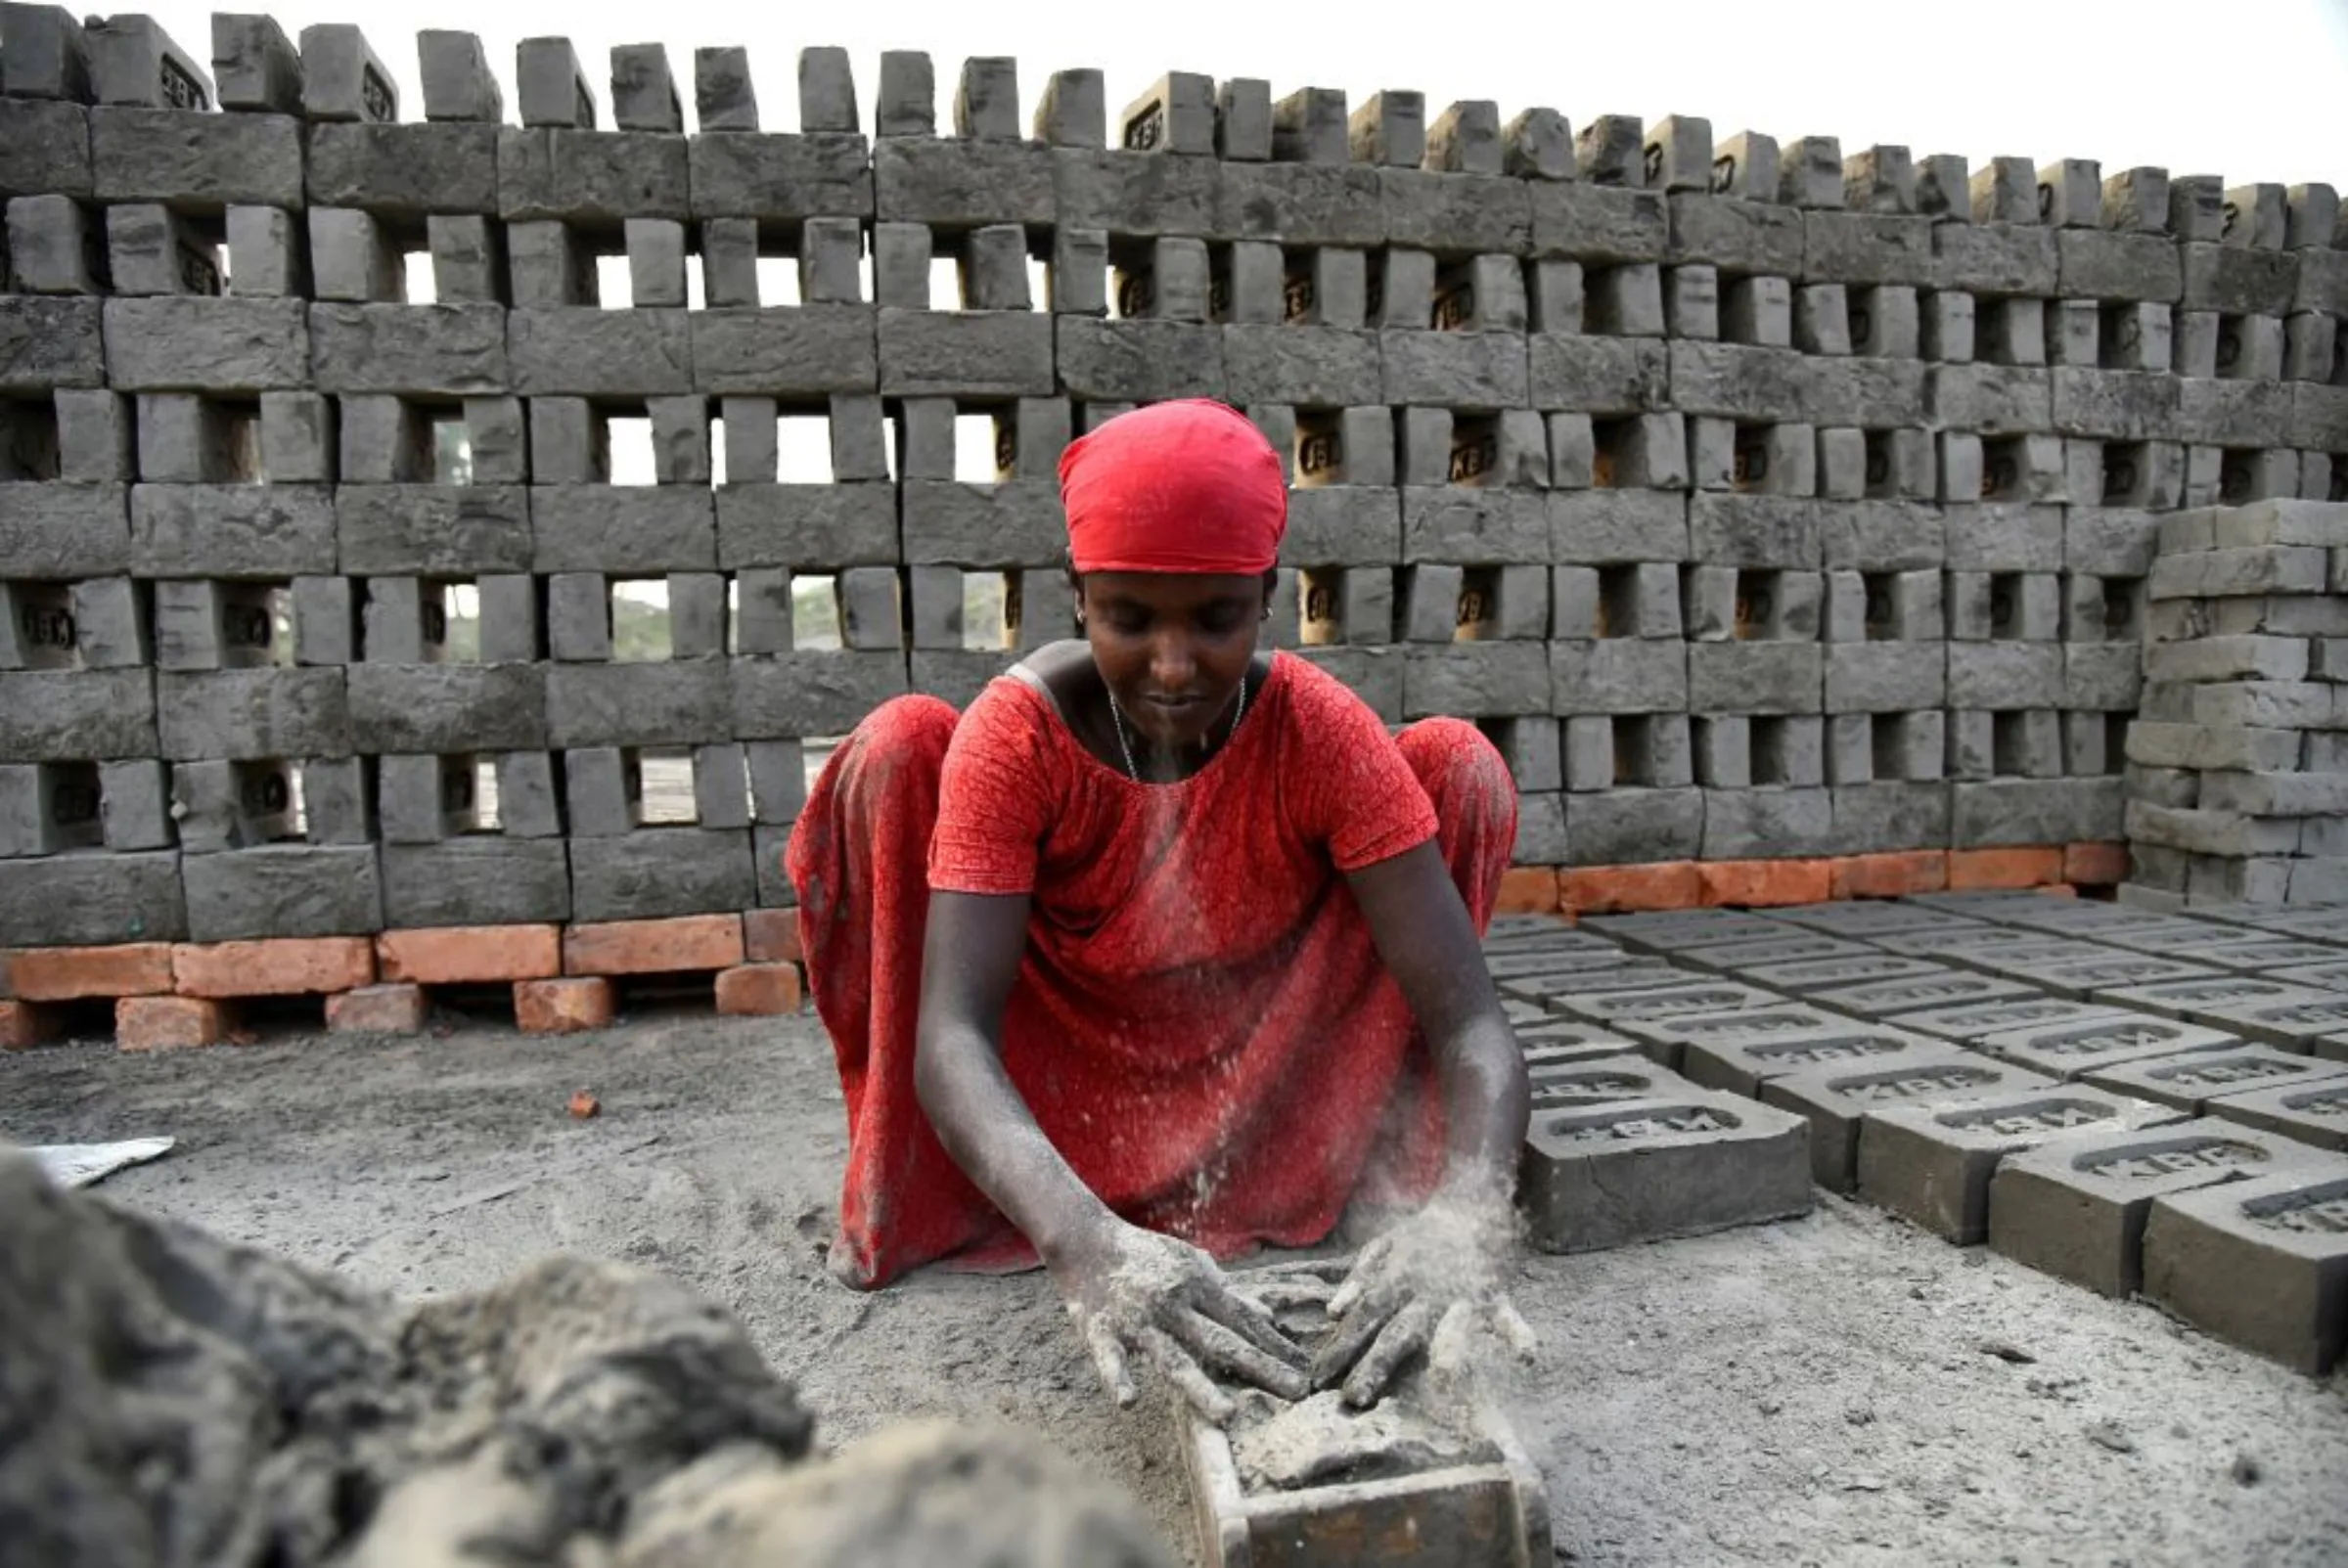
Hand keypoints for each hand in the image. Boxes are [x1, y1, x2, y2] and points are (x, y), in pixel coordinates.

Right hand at [1047, 1216, 1310, 1423]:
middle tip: (1296, 1392)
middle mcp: (1173, 1304)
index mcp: (1196, 1286)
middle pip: (1221, 1341)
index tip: (1307, 1369)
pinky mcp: (1100, 1330)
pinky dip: (1118, 1378)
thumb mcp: (1191, 1262)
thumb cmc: (1145, 1255)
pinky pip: (1110, 1358)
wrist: (1086, 1238)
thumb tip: (1269, 1318)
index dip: (1276, 1344)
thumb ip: (1229, 1291)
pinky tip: (1129, 1402)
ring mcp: (1137, 1320)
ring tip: (1228, 1414)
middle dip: (1261, 1367)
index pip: (1244, 1320)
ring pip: (1173, 1358)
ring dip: (1200, 1387)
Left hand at [1313, 1179, 1537, 1408]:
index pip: (1362, 1318)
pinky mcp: (1493, 1293)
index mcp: (1395, 1279)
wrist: (1470, 1202)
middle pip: (1395, 1330)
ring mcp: (1460, 1293)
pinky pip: (1507, 1315)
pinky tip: (1527, 1356)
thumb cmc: (1422, 1232)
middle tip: (1353, 1399)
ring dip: (1445, 1356)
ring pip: (1445, 1329)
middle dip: (1374, 1365)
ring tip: (1444, 1384)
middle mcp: (1424, 1290)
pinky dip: (1518, 1333)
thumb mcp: (1383, 1247)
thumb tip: (1333, 1312)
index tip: (1318, 1380)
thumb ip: (1359, 1278)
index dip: (1339, 1348)